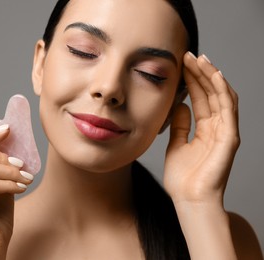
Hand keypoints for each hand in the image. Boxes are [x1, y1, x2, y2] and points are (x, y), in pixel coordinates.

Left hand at [164, 52, 239, 204]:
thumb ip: (180, 124)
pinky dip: (222, 91)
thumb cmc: (182, 178)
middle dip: (201, 73)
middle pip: (211, 93)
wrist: (188, 199)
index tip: (182, 64)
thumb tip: (179, 104)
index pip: (200, 98)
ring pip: (222, 96)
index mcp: (205, 129)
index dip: (193, 80)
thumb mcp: (176, 144)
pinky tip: (213, 75)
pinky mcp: (230, 137)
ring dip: (211, 76)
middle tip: (189, 55)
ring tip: (200, 59)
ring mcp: (225, 131)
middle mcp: (217, 127)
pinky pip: (228, 109)